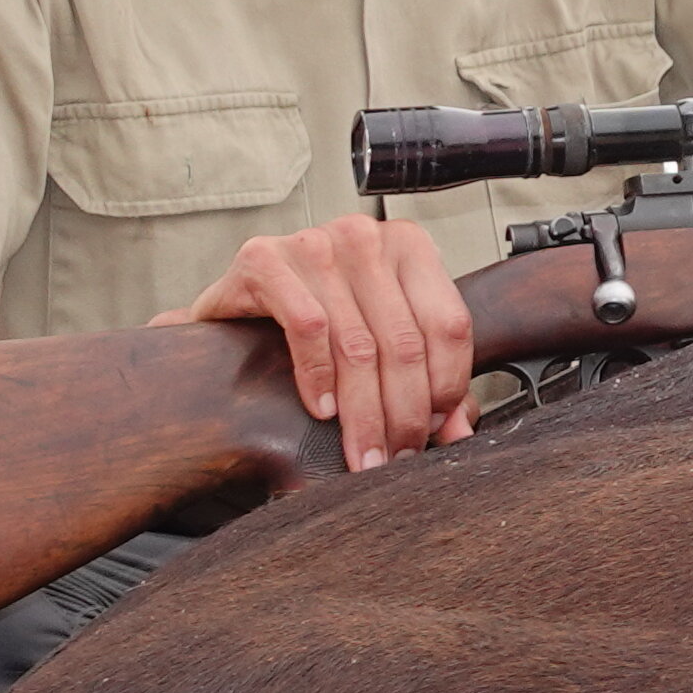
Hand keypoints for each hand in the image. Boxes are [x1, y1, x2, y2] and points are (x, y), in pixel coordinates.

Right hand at [169, 218, 476, 470]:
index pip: (448, 324)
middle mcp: (365, 237)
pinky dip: (317, 376)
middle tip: (397, 455)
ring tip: (365, 451)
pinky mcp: (264, 259)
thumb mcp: (378, 336)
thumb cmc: (313, 315)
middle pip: (403, 341)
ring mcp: (314, 243)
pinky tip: (321, 410)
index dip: (446, 385)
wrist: (233, 302)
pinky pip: (307, 328)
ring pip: (358, 344)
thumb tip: (459, 432)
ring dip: (363, 412)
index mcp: (409, 245)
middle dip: (403, 412)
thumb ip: (425, 376)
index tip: (436, 429)